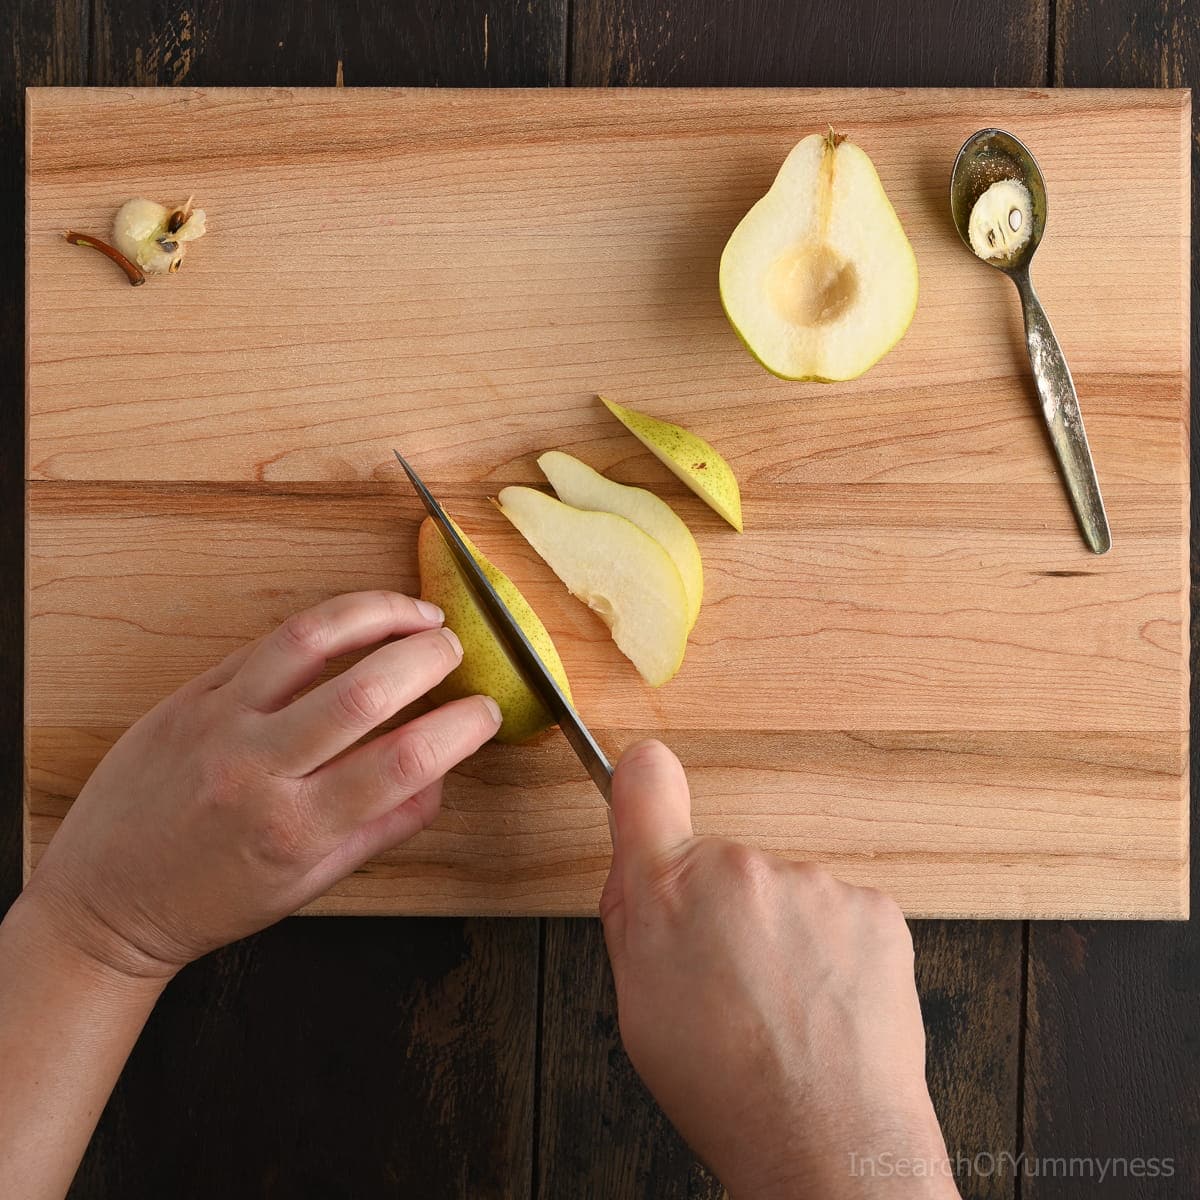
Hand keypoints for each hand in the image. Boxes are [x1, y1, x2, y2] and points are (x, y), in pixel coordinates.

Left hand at [23, 590, 500, 979]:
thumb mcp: (311, 885)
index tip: (484, 712)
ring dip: (380, 615)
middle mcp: (257, 770)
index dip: (460, 728)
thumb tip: (441, 778)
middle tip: (454, 651)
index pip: (403, 763)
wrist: (106, 900)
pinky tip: (357, 621)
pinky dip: (325, 623)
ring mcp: (219, 723)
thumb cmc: (209, 900)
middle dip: (429, 657)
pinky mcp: (192, 695)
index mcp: (296, 829)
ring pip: (311, 641)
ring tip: (417, 614)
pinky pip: (268, 642)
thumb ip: (384, 829)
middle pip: (365, 690)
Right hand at [600, 741, 958, 1199]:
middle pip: (722, 863)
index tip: (645, 782)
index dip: (642, 783)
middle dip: (722, 907)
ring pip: (784, 893)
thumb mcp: (637, 1007)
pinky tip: (825, 1006)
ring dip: (782, 933)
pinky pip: (838, 912)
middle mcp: (741, 868)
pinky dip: (832, 949)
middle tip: (729, 982)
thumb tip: (636, 863)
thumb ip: (633, 918)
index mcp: (668, 890)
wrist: (828, 1143)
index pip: (644, 783)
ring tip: (785, 1010)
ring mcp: (813, 883)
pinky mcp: (872, 905)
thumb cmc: (728, 1088)